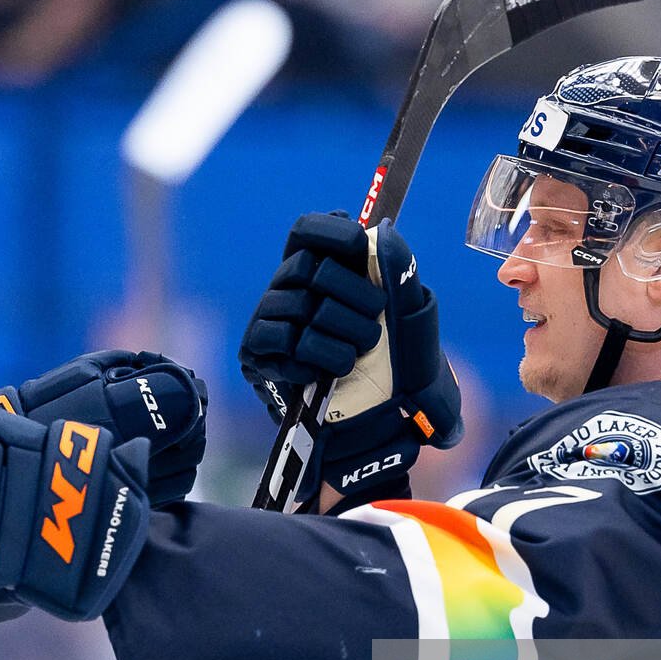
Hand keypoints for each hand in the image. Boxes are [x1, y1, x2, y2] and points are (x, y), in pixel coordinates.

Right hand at [0, 349, 206, 505]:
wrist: (21, 451)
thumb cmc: (50, 403)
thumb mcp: (85, 370)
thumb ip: (124, 363)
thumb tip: (159, 361)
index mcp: (124, 410)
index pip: (181, 404)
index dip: (192, 395)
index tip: (191, 389)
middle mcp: (132, 445)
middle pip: (191, 437)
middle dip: (196, 423)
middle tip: (192, 413)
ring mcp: (133, 476)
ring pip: (187, 467)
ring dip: (191, 451)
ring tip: (182, 439)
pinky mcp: (130, 498)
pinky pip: (173, 491)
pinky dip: (180, 476)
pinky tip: (170, 462)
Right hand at [240, 213, 461, 503]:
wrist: (372, 429)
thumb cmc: (390, 367)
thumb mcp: (405, 316)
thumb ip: (395, 270)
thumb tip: (380, 230)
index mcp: (319, 270)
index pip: (307, 230)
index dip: (330, 232)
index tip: (360, 247)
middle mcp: (287, 289)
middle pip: (307, 267)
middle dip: (351, 295)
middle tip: (374, 326)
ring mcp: (267, 321)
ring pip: (298, 307)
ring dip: (338, 336)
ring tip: (355, 359)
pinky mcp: (255, 355)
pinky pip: (280, 342)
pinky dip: (312, 359)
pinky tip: (327, 374)